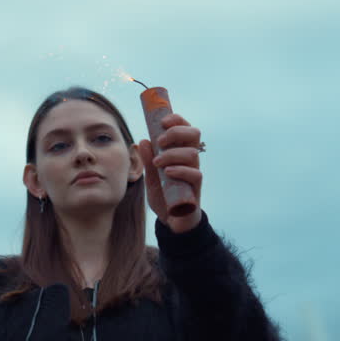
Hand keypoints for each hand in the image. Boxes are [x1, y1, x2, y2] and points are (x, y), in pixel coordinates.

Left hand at [137, 113, 203, 233]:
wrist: (172, 220)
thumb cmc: (164, 195)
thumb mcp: (151, 177)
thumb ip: (148, 160)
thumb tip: (143, 141)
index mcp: (180, 151)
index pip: (185, 128)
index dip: (177, 120)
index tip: (163, 122)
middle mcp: (190, 159)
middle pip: (194, 134)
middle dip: (176, 132)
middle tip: (160, 141)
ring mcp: (194, 172)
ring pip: (192, 154)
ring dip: (172, 154)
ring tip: (157, 162)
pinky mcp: (196, 188)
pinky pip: (195, 174)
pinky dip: (180, 170)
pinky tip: (167, 172)